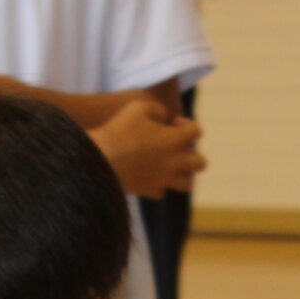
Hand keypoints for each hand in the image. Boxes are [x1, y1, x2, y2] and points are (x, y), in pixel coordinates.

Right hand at [91, 100, 205, 197]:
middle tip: (177, 149)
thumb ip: (159, 110)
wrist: (98, 158)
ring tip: (170, 166)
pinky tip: (149, 175)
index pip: (197, 132)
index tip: (172, 124)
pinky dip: (159, 184)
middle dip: (193, 154)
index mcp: (175, 140)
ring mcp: (163, 179)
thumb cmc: (118, 130)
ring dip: (182, 173)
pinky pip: (162, 191)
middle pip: (200, 163)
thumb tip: (166, 119)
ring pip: (187, 184)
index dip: (187, 125)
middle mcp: (174, 162)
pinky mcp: (149, 191)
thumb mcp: (138, 107)